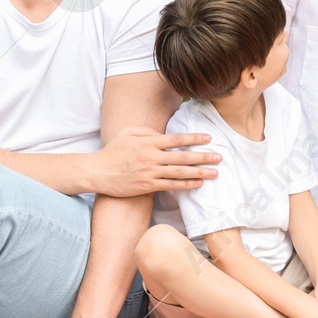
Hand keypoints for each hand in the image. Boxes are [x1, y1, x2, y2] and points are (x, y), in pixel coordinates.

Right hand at [90, 127, 219, 197]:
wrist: (98, 172)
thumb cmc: (113, 151)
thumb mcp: (128, 133)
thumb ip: (147, 131)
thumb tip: (164, 134)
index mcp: (148, 142)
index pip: (176, 139)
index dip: (194, 139)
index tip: (208, 139)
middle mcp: (151, 157)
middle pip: (182, 157)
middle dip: (203, 157)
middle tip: (219, 157)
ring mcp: (150, 173)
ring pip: (180, 173)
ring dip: (199, 172)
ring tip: (215, 173)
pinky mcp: (147, 186)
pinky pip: (171, 186)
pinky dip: (186, 185)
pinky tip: (197, 183)